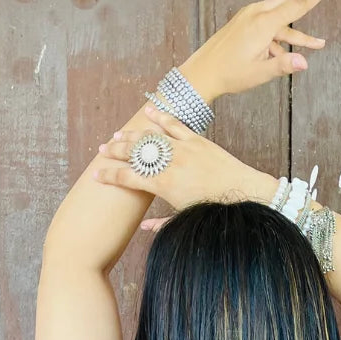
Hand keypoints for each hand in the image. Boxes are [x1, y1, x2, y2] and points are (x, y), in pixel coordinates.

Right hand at [92, 103, 276, 228]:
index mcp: (163, 185)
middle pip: (134, 153)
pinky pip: (174, 124)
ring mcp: (183, 149)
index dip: (109, 176)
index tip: (96, 174)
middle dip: (115, 151)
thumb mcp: (185, 219)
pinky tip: (147, 111)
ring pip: (150, 137)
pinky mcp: (197, 140)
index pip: (127, 177)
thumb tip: (143, 228)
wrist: (244, 194)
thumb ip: (161, 223)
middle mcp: (170, 164)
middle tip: (102, 150)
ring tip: (118, 134)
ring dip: (132, 134)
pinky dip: (159, 116)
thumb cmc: (213, 211)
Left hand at [179, 0, 340, 99]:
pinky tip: (302, 48)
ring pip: (285, 10)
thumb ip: (282, 66)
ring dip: (304, 10)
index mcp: (263, 24)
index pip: (298, 3)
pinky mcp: (249, 22)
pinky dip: (288, 34)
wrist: (202, 72)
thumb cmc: (229, 74)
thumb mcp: (258, 74)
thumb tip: (305, 63)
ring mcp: (252, 16)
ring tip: (323, 20)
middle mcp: (258, 13)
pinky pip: (275, 24)